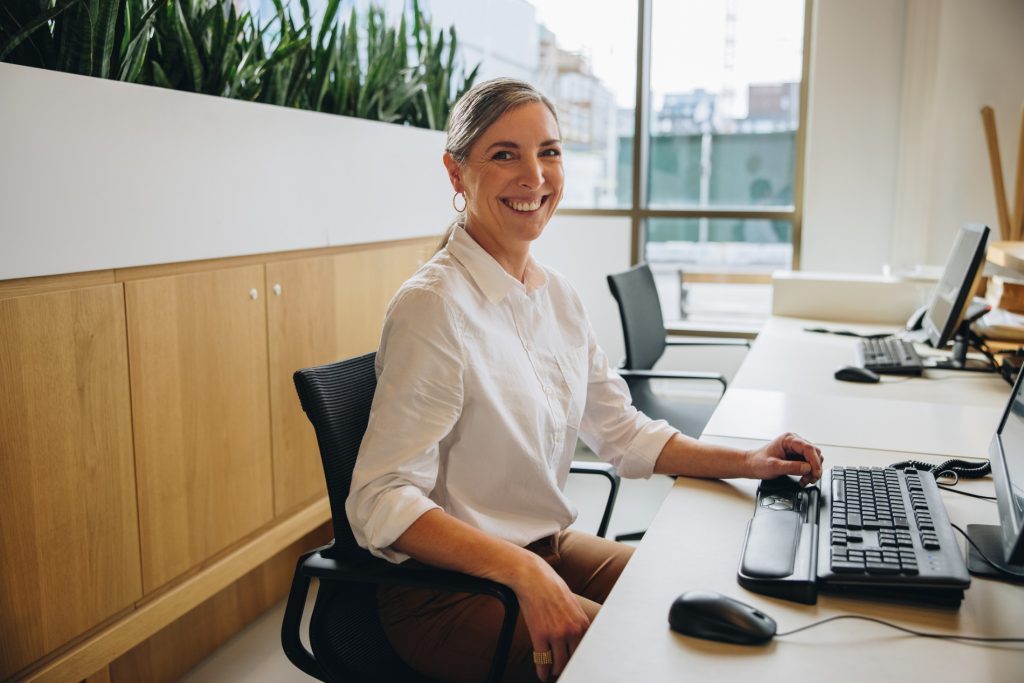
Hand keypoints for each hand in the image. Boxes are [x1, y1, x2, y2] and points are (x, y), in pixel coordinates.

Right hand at [510, 554, 589, 680]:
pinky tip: (542, 676)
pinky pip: (542, 660)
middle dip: (569, 666)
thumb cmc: (550, 586)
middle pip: (573, 659)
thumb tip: (577, 636)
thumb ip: (575, 621)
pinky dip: (542, 671)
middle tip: (565, 671)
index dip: (580, 660)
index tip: (578, 666)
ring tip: (553, 673)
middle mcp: (572, 631)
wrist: (532, 577)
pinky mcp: (540, 635)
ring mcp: (556, 634)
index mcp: (582, 623)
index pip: (585, 650)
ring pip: (559, 663)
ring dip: (556, 670)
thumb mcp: (571, 603)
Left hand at [746, 432, 822, 485]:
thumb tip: (807, 468)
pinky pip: (809, 463)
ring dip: (812, 471)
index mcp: (788, 439)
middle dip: (814, 467)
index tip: (815, 473)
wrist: (751, 465)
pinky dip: (809, 472)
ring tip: (804, 480)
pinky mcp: (797, 456)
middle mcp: (794, 442)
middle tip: (809, 479)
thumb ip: (791, 467)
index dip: (815, 461)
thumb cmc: (758, 463)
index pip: (808, 448)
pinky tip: (803, 479)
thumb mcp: (774, 467)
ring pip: (814, 459)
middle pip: (814, 453)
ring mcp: (796, 449)